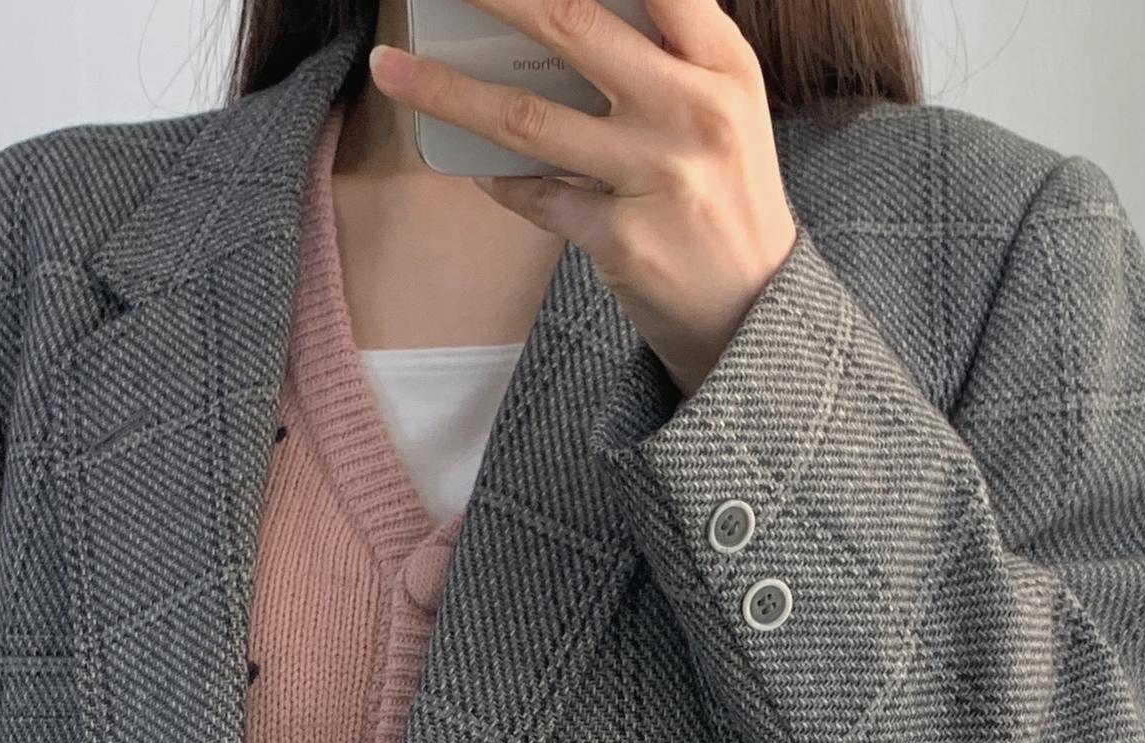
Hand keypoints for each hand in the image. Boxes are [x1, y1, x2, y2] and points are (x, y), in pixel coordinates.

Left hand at [365, 0, 798, 399]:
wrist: (755, 311)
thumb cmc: (726, 195)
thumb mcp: (723, 106)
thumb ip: (668, 50)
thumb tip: (560, 13)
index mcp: (722, 63)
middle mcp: (693, 110)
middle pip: (571, 23)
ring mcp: (655, 177)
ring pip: (527, 119)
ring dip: (446, 90)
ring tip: (389, 67)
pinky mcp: (621, 240)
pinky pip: (534, 196)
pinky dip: (496, 178)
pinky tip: (470, 164)